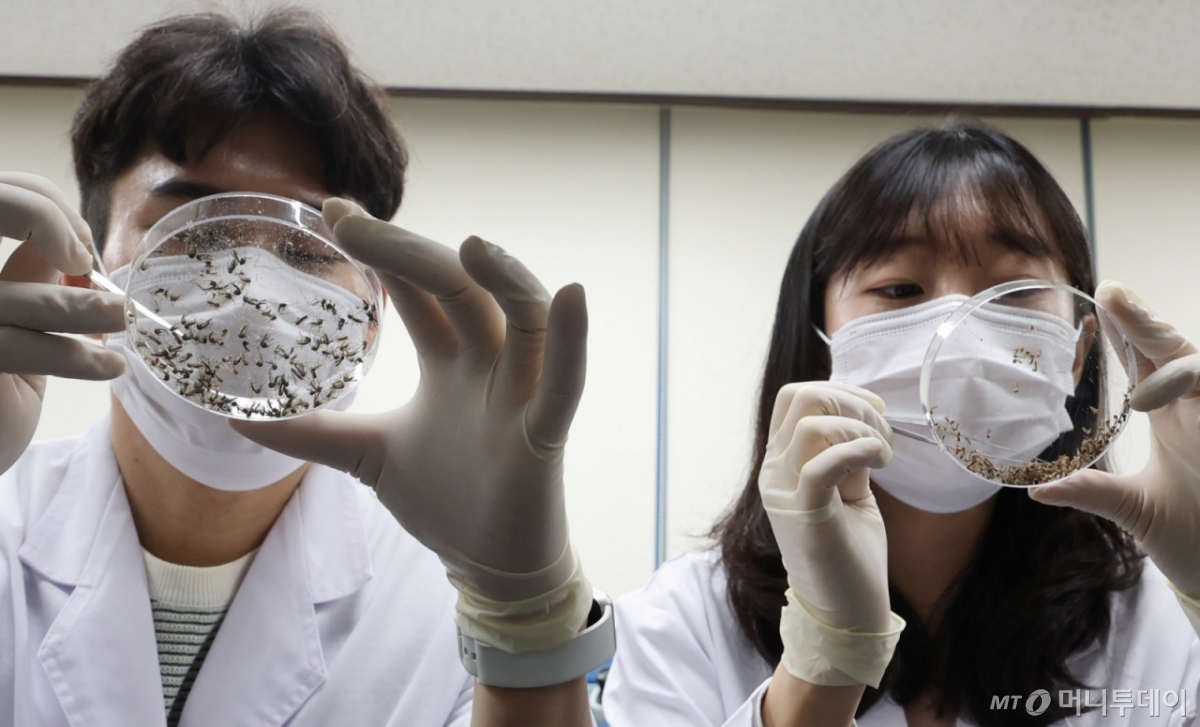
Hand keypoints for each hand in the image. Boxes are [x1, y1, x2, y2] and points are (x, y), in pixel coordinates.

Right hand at [0, 173, 125, 475]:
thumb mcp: (12, 319)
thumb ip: (29, 276)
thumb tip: (77, 245)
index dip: (37, 202)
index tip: (79, 246)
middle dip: (54, 228)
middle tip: (93, 261)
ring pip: (24, 299)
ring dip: (87, 308)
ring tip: (125, 320)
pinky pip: (22, 348)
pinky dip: (75, 356)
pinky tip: (110, 366)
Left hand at [231, 199, 586, 601]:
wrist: (486, 565)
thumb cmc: (444, 500)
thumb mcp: (365, 455)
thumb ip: (311, 432)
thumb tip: (234, 419)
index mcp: (452, 360)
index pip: (420, 289)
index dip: (383, 249)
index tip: (333, 211)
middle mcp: (489, 363)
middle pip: (461, 289)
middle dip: (410, 251)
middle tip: (353, 222)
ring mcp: (520, 394)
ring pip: (523, 317)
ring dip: (504, 276)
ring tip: (471, 244)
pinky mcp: (544, 435)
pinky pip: (566, 381)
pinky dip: (571, 340)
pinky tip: (571, 297)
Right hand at [759, 381, 894, 632]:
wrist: (845, 614)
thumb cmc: (850, 555)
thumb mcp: (849, 493)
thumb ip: (845, 456)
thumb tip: (862, 420)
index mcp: (780, 463)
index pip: (793, 397)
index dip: (838, 390)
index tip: (876, 411)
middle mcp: (773, 473)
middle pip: (801, 398)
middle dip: (852, 403)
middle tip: (882, 435)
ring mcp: (783, 493)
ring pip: (813, 426)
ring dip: (862, 430)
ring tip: (883, 457)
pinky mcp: (805, 515)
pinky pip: (823, 464)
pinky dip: (860, 451)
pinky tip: (880, 464)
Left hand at [1028, 280, 1199, 596]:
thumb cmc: (1189, 536)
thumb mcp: (1130, 509)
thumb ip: (1089, 491)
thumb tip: (1036, 490)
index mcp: (1176, 416)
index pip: (1150, 361)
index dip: (1129, 330)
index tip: (1103, 298)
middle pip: (1177, 355)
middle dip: (1147, 325)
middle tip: (1113, 294)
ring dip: (1173, 352)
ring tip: (1137, 324)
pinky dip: (1197, 385)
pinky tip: (1177, 378)